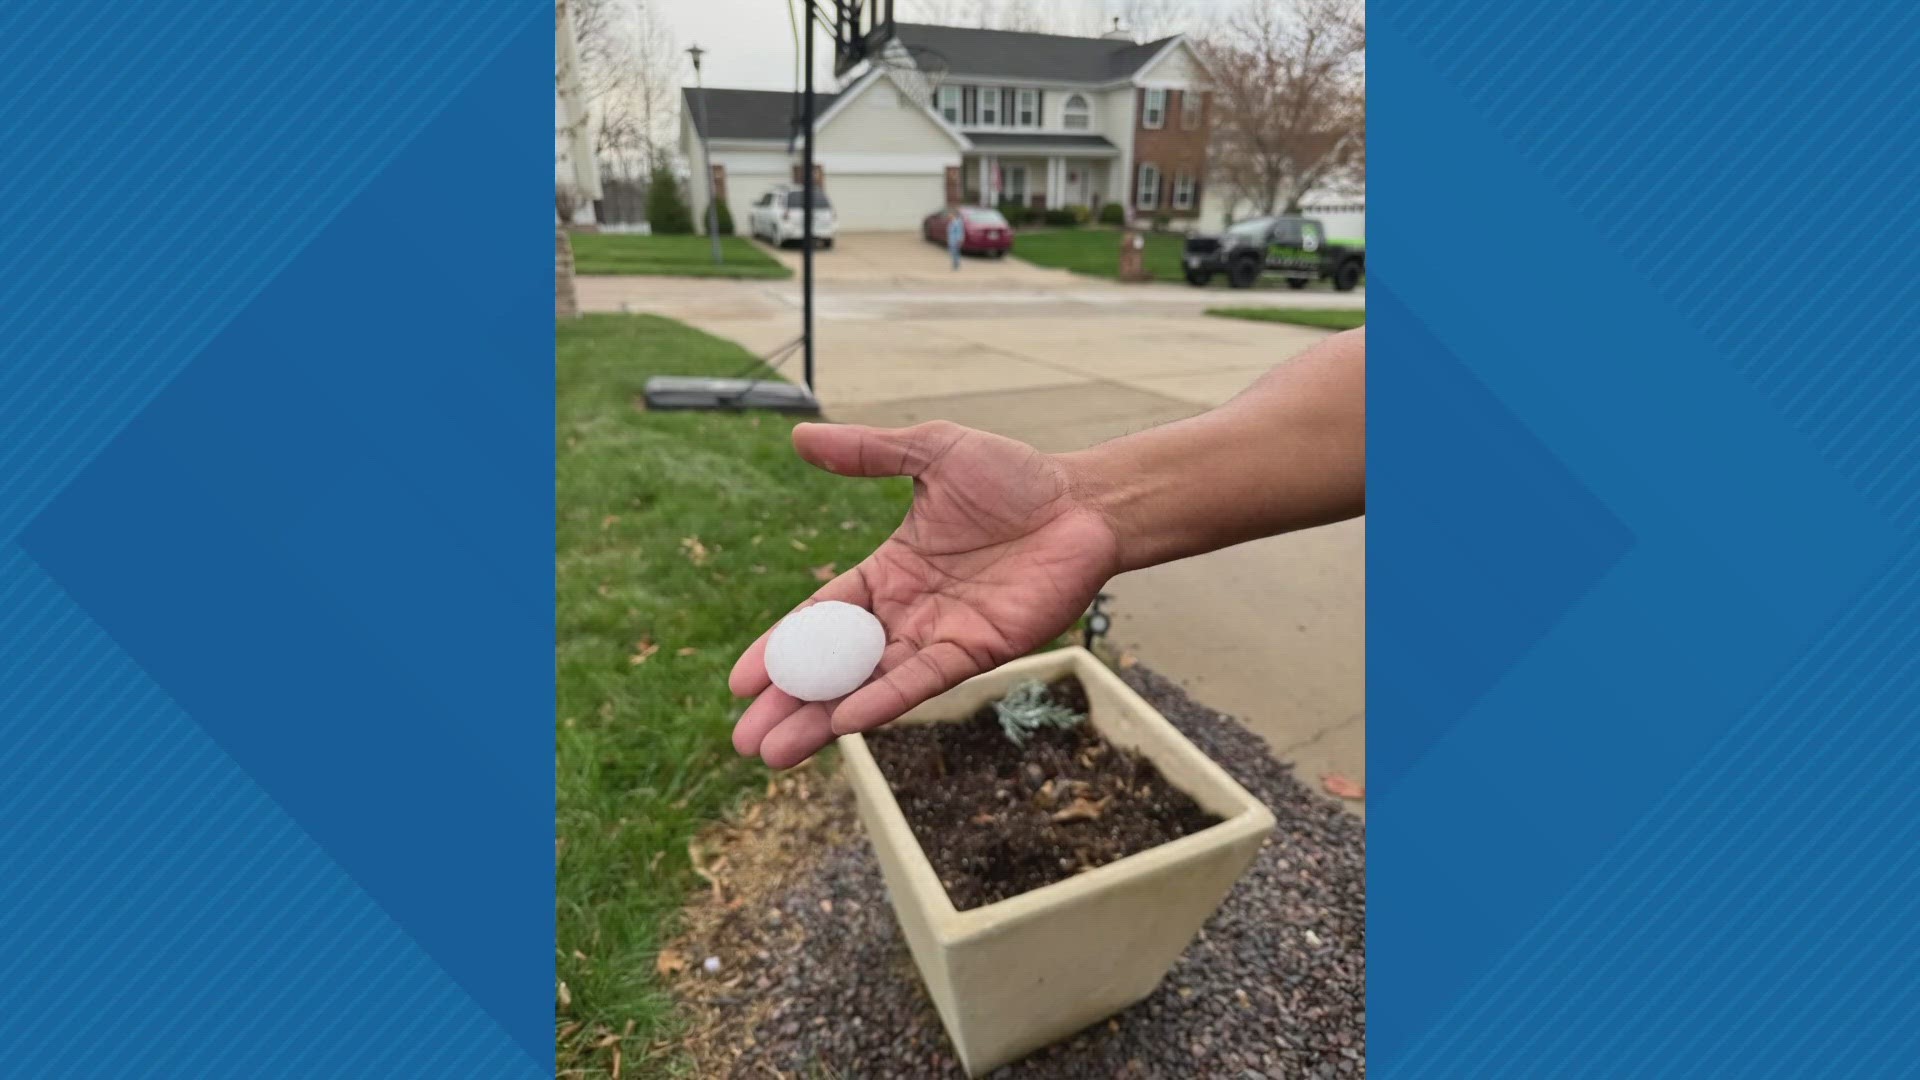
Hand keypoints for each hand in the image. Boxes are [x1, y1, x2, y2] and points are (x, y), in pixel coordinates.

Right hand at [729, 421, 1120, 768]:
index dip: (780, 649)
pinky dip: (882, 700)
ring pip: (868, 684)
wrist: (1086, 502)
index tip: (741, 680)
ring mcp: (940, 635)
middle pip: (834, 667)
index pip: (820, 618)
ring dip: (823, 719)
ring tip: (774, 752)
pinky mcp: (977, 649)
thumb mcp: (932, 450)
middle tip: (745, 741)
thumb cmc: (1016, 476)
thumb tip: (800, 438)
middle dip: (790, 704)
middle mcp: (907, 612)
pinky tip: (844, 720)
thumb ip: (868, 451)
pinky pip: (920, 679)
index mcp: (889, 571)